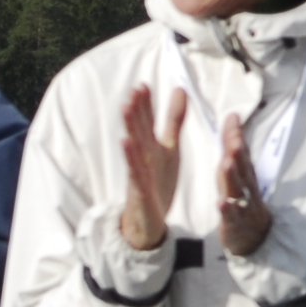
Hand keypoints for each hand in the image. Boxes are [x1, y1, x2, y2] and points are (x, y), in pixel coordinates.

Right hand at [117, 85, 184, 250]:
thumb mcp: (171, 147)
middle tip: (135, 90)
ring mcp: (140, 172)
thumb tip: (180, 89)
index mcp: (153, 146)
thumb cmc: (157, 182)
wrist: (148, 221)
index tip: (143, 85)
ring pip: (135, 146)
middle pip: (140, 130)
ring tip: (126, 107)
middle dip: (138, 110)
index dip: (147, 104)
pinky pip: (135, 171)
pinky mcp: (140, 188)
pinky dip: (131, 157)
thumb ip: (174, 120)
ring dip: (130, 127)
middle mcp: (144, 157)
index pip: (148, 121)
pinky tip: (126, 142)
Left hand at [214, 113, 272, 256]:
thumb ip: (235, 149)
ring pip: (237, 189)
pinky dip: (226, 209)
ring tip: (226, 163)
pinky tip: (220, 201)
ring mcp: (242, 205)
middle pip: (242, 167)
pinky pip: (230, 215)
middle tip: (232, 137)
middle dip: (237, 151)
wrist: (255, 237)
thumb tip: (233, 119)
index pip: (241, 151)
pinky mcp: (234, 223)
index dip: (236, 135)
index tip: (232, 117)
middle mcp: (245, 186)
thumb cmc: (243, 201)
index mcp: (245, 174)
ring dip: (232, 176)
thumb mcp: (241, 174)